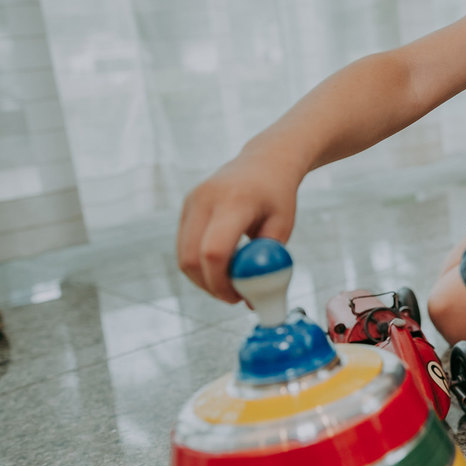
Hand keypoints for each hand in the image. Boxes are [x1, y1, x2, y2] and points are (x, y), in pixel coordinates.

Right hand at [177, 153, 299, 303]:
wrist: (265, 161)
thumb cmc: (278, 196)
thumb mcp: (283, 227)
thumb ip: (268, 263)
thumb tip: (254, 304)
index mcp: (235, 201)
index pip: (214, 251)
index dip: (220, 283)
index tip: (238, 298)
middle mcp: (206, 199)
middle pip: (191, 258)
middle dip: (209, 286)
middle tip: (233, 296)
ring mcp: (192, 201)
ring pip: (183, 256)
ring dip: (202, 278)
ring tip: (230, 280)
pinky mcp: (186, 206)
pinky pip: (184, 246)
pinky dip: (199, 264)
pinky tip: (222, 264)